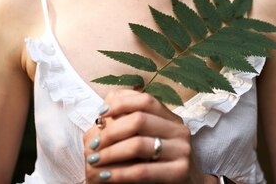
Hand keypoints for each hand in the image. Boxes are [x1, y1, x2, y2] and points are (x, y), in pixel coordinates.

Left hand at [83, 89, 205, 182]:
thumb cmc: (160, 163)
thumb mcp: (148, 139)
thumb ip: (130, 123)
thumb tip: (104, 113)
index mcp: (171, 118)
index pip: (145, 100)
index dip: (120, 103)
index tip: (100, 114)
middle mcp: (179, 130)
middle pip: (139, 120)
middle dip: (111, 132)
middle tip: (93, 145)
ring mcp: (182, 150)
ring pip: (138, 144)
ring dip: (110, 153)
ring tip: (94, 160)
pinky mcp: (179, 172)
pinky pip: (142, 170)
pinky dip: (119, 173)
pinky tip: (106, 176)